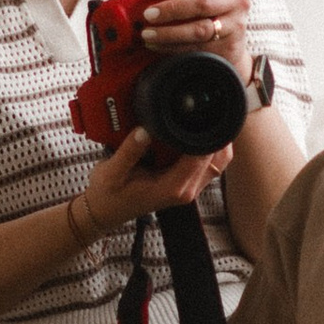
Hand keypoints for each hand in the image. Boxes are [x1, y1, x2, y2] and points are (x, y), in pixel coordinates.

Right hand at [86, 122, 234, 220]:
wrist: (105, 211)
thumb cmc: (108, 195)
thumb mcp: (112, 172)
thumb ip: (130, 151)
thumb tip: (145, 129)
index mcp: (173, 187)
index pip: (201, 156)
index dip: (205, 133)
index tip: (199, 113)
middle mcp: (186, 189)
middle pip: (217, 159)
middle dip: (214, 134)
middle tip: (199, 112)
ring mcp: (188, 188)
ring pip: (216, 162)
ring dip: (212, 141)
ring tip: (196, 120)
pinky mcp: (186, 184)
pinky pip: (207, 164)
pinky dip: (205, 148)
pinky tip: (190, 134)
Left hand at [140, 0, 252, 78]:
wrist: (228, 39)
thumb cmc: (205, 7)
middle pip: (200, 2)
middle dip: (169, 9)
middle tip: (147, 15)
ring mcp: (236, 24)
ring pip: (199, 29)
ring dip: (168, 32)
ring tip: (147, 34)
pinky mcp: (230, 46)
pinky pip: (198, 47)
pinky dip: (173, 47)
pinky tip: (157, 45)